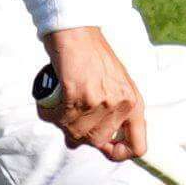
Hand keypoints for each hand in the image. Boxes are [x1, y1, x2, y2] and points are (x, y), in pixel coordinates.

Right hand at [36, 30, 145, 160]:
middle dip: (79, 133)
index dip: (118, 153)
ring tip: (58, 104)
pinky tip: (49, 101)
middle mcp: (119, 104)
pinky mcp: (76, 95)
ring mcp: (98, 101)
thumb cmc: (94, 57)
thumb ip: (116, 113)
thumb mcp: (118, 85)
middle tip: (70, 114)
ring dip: (60, 122)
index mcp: (134, 103)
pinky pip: (57, 118)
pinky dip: (48, 112)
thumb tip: (105, 145)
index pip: (137, 146)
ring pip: (73, 133)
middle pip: (96, 142)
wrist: (76, 32)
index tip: (104, 146)